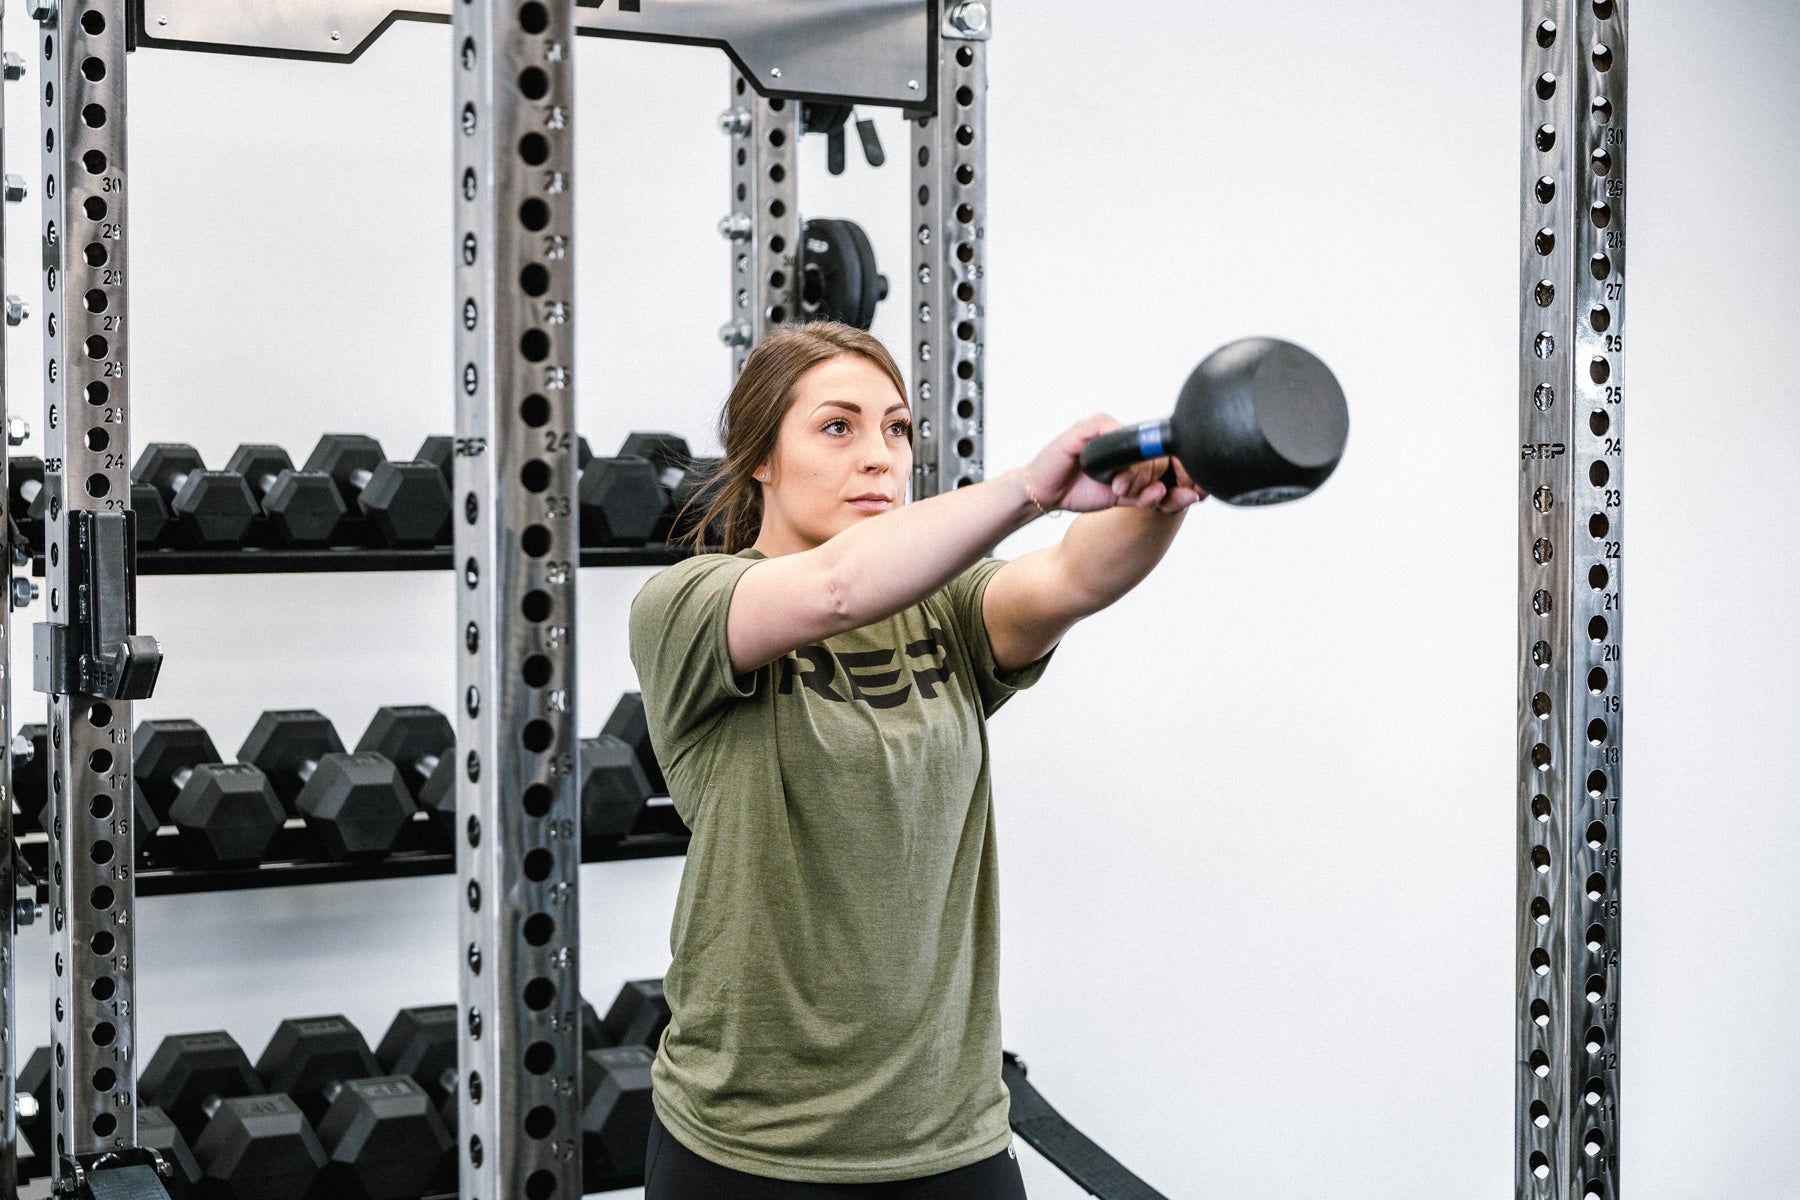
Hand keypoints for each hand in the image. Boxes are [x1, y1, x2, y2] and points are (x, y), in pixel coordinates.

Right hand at [1022, 416, 1206, 514]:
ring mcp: (1105, 429)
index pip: (1164, 456)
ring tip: (1117, 487)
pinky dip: (1117, 455)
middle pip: (1155, 451)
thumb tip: (1171, 493)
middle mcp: (1121, 436)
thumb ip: (1144, 496)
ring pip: (1139, 444)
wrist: (1044, 493)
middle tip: (1127, 492)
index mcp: (1132, 451)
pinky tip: (1110, 474)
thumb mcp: (1119, 498)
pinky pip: (1114, 432)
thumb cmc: (1078, 491)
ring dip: (1134, 472)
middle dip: (1147, 479)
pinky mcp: (1087, 427)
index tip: (1162, 496)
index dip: (1168, 476)